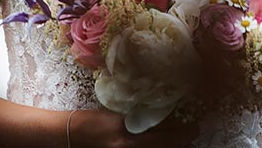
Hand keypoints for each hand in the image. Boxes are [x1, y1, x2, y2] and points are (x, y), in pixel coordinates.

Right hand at [69, 109, 199, 146]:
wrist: (67, 136)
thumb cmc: (90, 121)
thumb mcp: (118, 117)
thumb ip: (139, 119)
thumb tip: (162, 118)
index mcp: (127, 141)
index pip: (163, 140)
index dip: (182, 135)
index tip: (194, 129)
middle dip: (178, 144)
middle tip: (191, 134)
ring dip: (168, 147)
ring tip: (180, 140)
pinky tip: (160, 144)